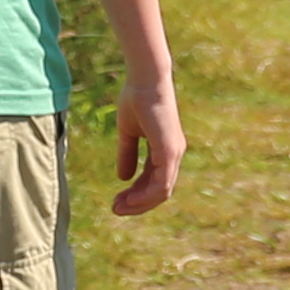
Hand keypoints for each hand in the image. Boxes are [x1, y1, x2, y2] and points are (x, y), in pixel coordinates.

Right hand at [111, 85, 184, 216]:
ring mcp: (174, 154)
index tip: (116, 201)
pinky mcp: (170, 152)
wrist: (145, 80)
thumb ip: (127, 153)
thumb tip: (123, 178)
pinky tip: (129, 199)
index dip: (136, 194)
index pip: (153, 181)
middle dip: (137, 203)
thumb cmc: (137, 98)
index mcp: (165, 149)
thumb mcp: (128, 132)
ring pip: (160, 191)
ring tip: (118, 207)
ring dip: (139, 203)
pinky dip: (145, 195)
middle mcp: (173, 154)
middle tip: (115, 209)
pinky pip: (161, 183)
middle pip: (158, 191)